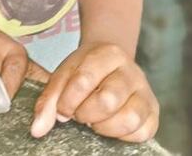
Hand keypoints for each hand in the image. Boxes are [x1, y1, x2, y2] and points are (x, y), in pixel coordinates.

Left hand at [30, 42, 158, 141]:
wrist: (113, 64)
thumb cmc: (85, 72)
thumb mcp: (64, 76)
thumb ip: (49, 100)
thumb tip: (38, 130)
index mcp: (109, 54)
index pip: (84, 81)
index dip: (67, 101)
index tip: (63, 108)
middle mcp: (132, 70)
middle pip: (108, 100)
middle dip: (86, 113)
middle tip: (80, 113)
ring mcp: (145, 91)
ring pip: (130, 118)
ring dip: (105, 127)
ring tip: (95, 121)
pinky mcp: (153, 112)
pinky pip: (143, 132)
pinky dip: (123, 136)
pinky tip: (111, 126)